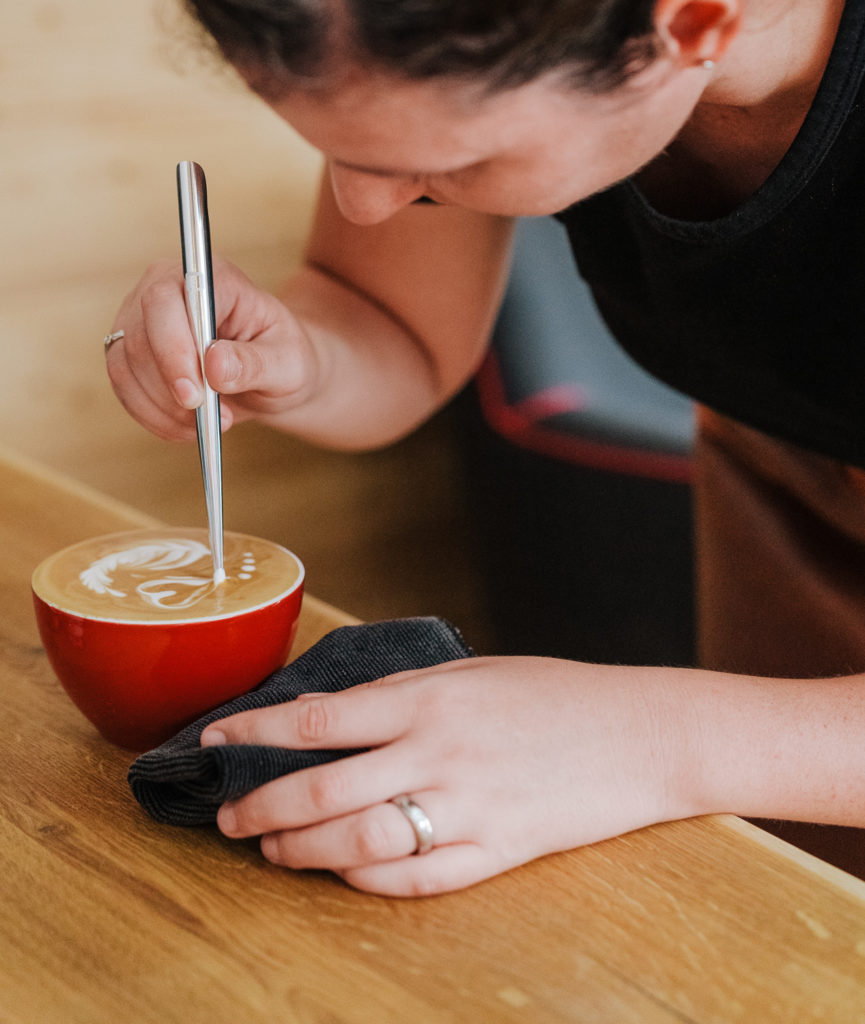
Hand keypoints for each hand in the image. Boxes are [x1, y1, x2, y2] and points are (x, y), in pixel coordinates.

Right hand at [106, 258, 317, 441]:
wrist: (271, 374)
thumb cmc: (281, 357)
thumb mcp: (287, 362)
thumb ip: (255, 362)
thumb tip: (215, 366)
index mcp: (210, 278)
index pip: (167, 300)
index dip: (174, 349)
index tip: (196, 395)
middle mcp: (164, 289)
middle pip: (140, 336)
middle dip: (169, 388)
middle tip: (208, 419)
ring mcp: (140, 320)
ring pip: (125, 367)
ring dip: (164, 409)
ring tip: (210, 424)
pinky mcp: (130, 353)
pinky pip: (125, 389)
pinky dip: (154, 418)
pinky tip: (187, 427)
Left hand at [200, 657, 697, 895]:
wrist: (641, 733)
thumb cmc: (556, 693)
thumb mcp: (473, 673)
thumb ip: (400, 694)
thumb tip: (328, 714)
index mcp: (431, 700)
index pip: (318, 719)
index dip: (255, 731)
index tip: (214, 737)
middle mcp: (439, 754)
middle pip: (324, 790)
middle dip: (262, 806)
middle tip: (229, 818)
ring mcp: (468, 809)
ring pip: (359, 842)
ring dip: (303, 851)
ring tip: (274, 850)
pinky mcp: (498, 852)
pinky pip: (416, 879)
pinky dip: (368, 881)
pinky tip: (343, 874)